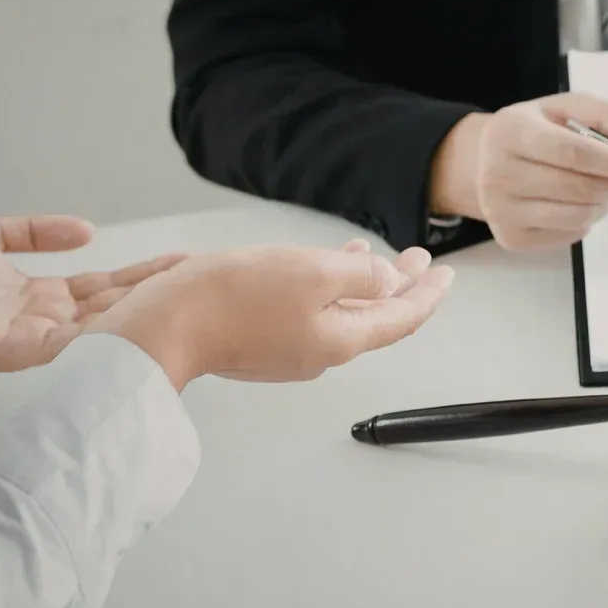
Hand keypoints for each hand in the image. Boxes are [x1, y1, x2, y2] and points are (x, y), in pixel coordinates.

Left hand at [0, 215, 184, 372]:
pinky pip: (78, 344)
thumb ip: (35, 231)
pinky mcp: (27, 350)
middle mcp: (48, 321)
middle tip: (199, 281)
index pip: (104, 286)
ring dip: (143, 315)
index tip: (177, 263)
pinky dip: (111, 334)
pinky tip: (144, 321)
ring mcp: (40, 338)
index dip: (142, 273)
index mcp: (41, 297)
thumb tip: (86, 232)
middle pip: (115, 308)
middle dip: (157, 295)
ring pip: (105, 328)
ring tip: (186, 298)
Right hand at [83, 240, 454, 389]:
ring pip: (343, 312)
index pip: (403, 318)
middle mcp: (320, 351)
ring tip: (377, 255)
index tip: (447, 274)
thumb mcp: (311, 274)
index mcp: (341, 339)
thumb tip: (382, 279)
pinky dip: (328, 288)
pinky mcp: (260, 342)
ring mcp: (289, 350)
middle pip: (376, 316)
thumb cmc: (230, 300)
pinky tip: (323, 267)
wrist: (160, 328)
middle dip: (400, 284)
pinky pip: (310, 312)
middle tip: (419, 258)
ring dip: (363, 283)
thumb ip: (358, 276)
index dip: (429, 293)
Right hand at [430, 94, 607, 250]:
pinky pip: (570, 233)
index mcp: (510, 131)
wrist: (488, 161)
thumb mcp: (569, 107)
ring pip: (580, 215)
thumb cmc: (537, 131)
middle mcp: (498, 174)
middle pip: (581, 188)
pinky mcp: (511, 237)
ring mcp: (501, 211)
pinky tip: (579, 200)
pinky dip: (589, 218)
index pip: (576, 153)